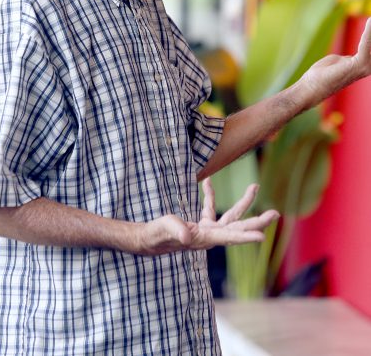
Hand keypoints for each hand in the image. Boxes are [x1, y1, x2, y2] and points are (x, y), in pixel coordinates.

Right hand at [136, 179, 278, 255]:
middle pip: (238, 226)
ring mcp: (206, 230)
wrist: (147, 240)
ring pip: (230, 216)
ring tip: (255, 186)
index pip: (229, 237)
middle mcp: (210, 235)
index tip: (262, 237)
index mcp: (205, 238)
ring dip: (244, 202)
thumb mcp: (164, 230)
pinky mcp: (199, 224)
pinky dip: (210, 195)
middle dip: (256, 221)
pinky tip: (206, 182)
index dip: (245, 236)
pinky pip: (209, 208)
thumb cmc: (156, 235)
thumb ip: (175, 230)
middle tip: (276, 214)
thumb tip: (185, 235)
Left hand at [300, 17, 370, 108]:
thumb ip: (345, 59)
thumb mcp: (336, 62)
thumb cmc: (320, 76)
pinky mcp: (358, 65)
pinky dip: (369, 32)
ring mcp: (364, 68)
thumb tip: (348, 58)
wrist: (310, 88)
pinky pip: (366, 45)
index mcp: (362, 66)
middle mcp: (367, 67)